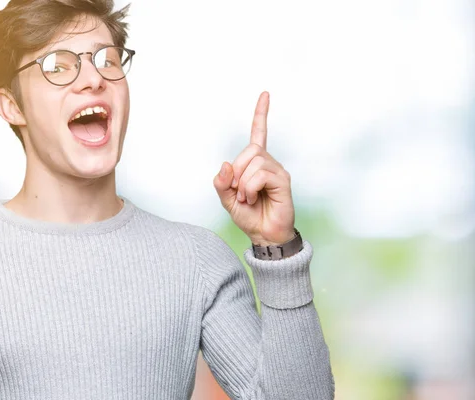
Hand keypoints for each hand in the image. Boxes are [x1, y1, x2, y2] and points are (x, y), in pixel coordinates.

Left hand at [213, 91, 295, 245]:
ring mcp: (277, 171)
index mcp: (255, 164)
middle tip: (238, 191)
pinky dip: (250, 187)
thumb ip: (221, 183)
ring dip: (243, 182)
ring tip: (247, 198)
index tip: (265, 94)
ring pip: (254, 162)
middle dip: (237, 171)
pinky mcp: (283, 180)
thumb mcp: (227, 199)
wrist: (263, 235)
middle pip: (249, 150)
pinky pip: (261, 174)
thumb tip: (225, 164)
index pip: (259, 133)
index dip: (261, 114)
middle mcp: (269, 163)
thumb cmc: (249, 216)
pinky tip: (253, 198)